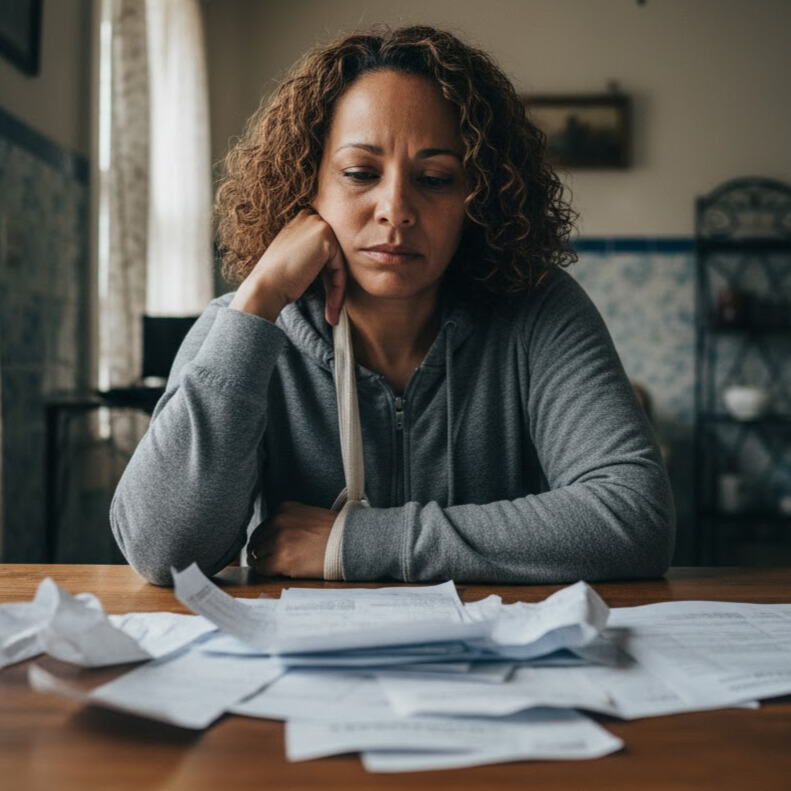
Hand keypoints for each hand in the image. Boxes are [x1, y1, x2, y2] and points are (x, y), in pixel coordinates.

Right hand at [229, 208, 346, 325]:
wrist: (265, 287)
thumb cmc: (276, 280)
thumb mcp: (296, 257)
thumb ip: (314, 253)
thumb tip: (336, 264)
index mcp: (301, 220)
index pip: (326, 250)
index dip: (328, 277)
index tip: (328, 300)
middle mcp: (310, 216)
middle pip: (335, 255)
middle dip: (335, 283)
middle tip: (332, 309)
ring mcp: (318, 224)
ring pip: (339, 262)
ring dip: (338, 290)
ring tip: (332, 313)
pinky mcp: (326, 237)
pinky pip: (341, 267)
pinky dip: (339, 288)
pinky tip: (331, 306)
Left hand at [247, 501, 336, 578]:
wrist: (350, 542)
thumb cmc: (334, 531)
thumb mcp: (308, 515)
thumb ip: (290, 521)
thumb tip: (274, 536)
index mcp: (284, 509)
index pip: (263, 527)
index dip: (264, 540)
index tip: (266, 548)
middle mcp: (278, 522)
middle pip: (257, 541)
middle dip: (261, 551)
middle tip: (267, 560)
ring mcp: (279, 540)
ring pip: (257, 555)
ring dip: (263, 561)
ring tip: (274, 566)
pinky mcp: (282, 559)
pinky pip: (263, 568)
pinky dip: (266, 571)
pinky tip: (276, 572)